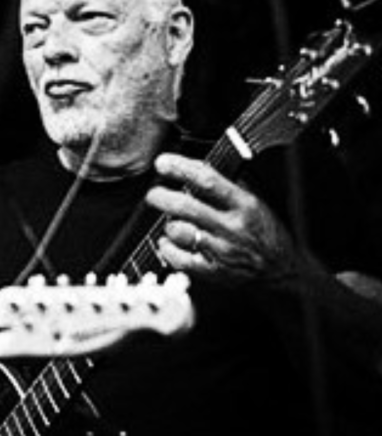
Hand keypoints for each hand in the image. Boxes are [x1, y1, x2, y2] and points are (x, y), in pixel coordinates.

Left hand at [146, 153, 300, 286]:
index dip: (181, 169)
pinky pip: (180, 259)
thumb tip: (192, 166)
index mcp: (245, 205)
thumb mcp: (256, 200)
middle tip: (154, 194)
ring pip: (179, 232)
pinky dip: (167, 248)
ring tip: (170, 221)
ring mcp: (222, 251)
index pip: (208, 181)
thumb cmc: (264, 230)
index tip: (162, 163)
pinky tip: (169, 242)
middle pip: (186, 207)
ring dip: (168, 224)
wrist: (282, 270)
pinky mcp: (214, 272)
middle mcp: (233, 227)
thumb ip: (227, 185)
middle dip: (161, 197)